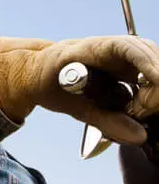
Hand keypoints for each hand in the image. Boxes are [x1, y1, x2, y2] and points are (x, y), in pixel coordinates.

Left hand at [0, 35, 158, 143]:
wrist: (37, 72)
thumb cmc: (46, 82)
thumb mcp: (69, 105)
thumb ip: (103, 120)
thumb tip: (138, 136)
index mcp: (90, 48)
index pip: (126, 47)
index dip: (147, 63)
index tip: (157, 81)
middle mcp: (111, 48)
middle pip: (148, 56)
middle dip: (155, 85)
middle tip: (141, 110)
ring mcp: (121, 57)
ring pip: (152, 68)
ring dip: (153, 92)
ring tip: (136, 111)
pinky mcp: (126, 69)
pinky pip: (147, 79)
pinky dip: (148, 96)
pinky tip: (138, 109)